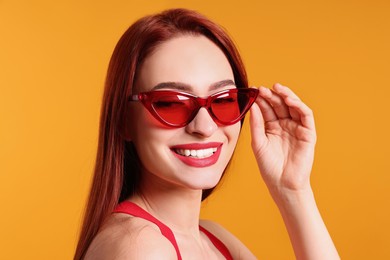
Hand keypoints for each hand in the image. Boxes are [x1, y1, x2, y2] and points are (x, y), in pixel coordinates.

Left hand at [250, 83, 316, 197]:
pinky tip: (289, 100)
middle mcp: (285, 126)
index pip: (268, 109)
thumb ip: (256, 124)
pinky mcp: (308, 133)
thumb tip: (253, 105)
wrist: (282, 184)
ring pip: (294, 107)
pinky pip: (306, 116)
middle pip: (280, 105)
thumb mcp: (258, 143)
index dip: (262, 99)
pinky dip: (299, 106)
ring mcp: (297, 128)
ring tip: (276, 89)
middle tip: (262, 89)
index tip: (253, 90)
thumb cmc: (269, 167)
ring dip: (286, 96)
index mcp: (272, 128)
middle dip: (272, 95)